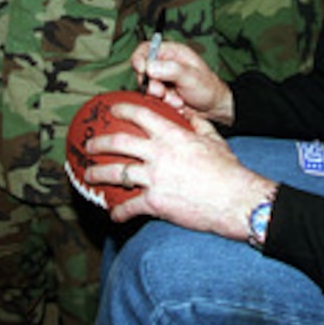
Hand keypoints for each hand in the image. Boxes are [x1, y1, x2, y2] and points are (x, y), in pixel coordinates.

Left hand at [84, 101, 275, 239]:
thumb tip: (188, 114)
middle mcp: (159, 153)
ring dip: (98, 173)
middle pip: (119, 142)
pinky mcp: (156, 202)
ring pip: (117, 172)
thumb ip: (198, 124)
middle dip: (99, 142)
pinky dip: (119, 212)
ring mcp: (155, 178)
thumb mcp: (214, 140)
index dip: (123, 109)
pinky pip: (130, 206)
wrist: (234, 199)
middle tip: (89, 145)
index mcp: (172, 135)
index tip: (112, 109)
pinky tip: (114, 215)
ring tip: (89, 175)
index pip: (140, 114)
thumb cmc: (227, 169)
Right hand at [131, 40, 234, 125]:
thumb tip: (149, 66)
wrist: (214, 107)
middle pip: (143, 71)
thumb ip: (170, 69)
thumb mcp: (191, 76)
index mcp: (172, 52)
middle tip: (163, 92)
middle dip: (152, 85)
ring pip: (147, 87)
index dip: (140, 59)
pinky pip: (153, 99)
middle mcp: (165, 64)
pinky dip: (163, 104)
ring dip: (160, 97)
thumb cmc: (208, 87)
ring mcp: (162, 79)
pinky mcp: (162, 93)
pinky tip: (177, 105)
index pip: (146, 49)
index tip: (142, 71)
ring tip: (177, 100)